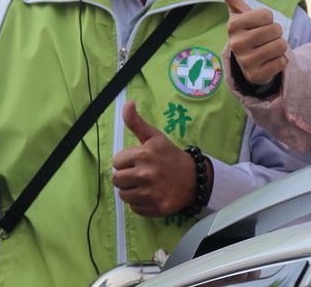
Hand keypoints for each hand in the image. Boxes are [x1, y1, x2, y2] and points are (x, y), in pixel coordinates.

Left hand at [112, 101, 200, 216]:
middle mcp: (146, 174)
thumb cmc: (170, 156)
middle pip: (116, 180)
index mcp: (144, 154)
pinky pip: (134, 208)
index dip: (125, 161)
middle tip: (140, 174)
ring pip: (123, 195)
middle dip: (126, 176)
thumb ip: (136, 122)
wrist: (194, 178)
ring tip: (145, 185)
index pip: (116, 161)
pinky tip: (151, 195)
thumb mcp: (155, 137)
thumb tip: (127, 102)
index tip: (138, 161)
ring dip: (132, 190)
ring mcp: (151, 192)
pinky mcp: (155, 208)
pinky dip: (141, 203)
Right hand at [210, 0, 287, 85]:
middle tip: (264, 38)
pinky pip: (282, 62)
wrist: (248, 62)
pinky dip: (280, 61)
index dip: (268, 18)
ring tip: (267, 49)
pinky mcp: (257, 76)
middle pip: (276, 30)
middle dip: (275, 33)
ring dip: (279, 47)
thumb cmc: (247, 32)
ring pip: (280, 46)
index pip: (267, 14)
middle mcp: (237, 44)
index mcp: (233, 26)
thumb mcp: (239, 13)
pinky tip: (268, 62)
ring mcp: (246, 62)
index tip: (259, 25)